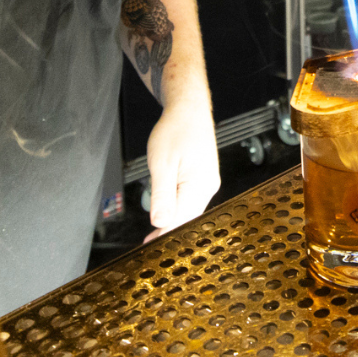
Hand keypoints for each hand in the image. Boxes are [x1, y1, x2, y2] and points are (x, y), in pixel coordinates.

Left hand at [144, 100, 220, 240]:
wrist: (188, 108)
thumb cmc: (176, 129)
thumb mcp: (162, 162)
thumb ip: (162, 195)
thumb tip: (160, 222)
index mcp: (200, 185)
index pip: (182, 220)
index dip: (165, 235)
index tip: (151, 248)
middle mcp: (208, 187)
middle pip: (187, 218)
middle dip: (168, 231)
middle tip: (150, 245)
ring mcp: (206, 183)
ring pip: (188, 209)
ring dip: (172, 220)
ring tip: (155, 235)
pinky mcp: (202, 178)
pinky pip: (189, 199)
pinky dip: (176, 207)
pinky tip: (166, 214)